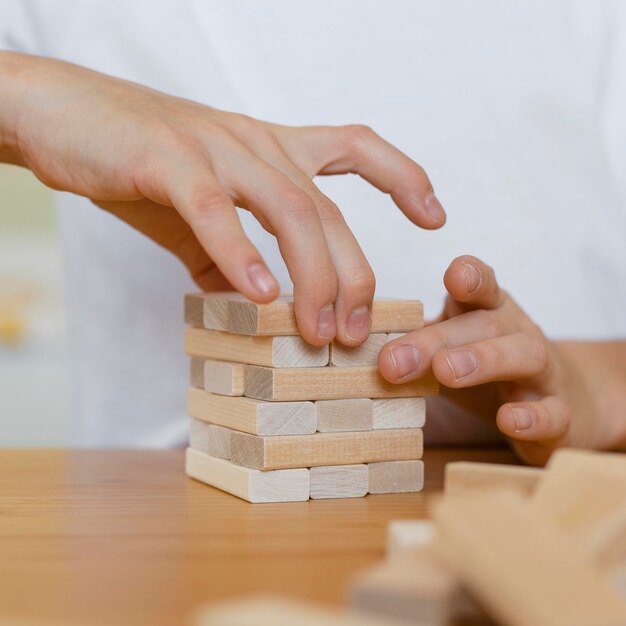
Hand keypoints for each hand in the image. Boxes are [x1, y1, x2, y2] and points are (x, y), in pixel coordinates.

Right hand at [0, 52, 444, 345]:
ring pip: (288, 208)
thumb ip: (228, 257)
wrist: (61, 116)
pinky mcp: (166, 158)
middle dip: (355, 274)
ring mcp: (214, 147)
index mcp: (269, 148)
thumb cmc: (135, 163)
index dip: (403, 175)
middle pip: (328, 209)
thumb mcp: (195, 213)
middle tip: (358, 332)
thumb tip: (252, 306)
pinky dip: (241, 253)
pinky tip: (260, 295)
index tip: (436, 214)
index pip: (356, 147)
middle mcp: (255, 142)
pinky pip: (214, 210)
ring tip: (320, 331)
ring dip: (313, 276)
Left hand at [378, 255, 619, 464]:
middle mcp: (516, 332)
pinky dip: (532, 415)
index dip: (470, 276)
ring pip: (524, 354)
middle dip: (438, 339)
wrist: (561, 404)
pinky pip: (551, 412)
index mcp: (486, 312)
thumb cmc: (487, 368)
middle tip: (394, 360)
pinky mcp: (560, 412)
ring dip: (483, 360)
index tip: (452, 274)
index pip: (481, 285)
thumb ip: (414, 342)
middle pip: (484, 324)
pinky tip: (509, 419)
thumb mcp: (452, 347)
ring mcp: (543, 371)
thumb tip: (351, 343)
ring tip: (446, 372)